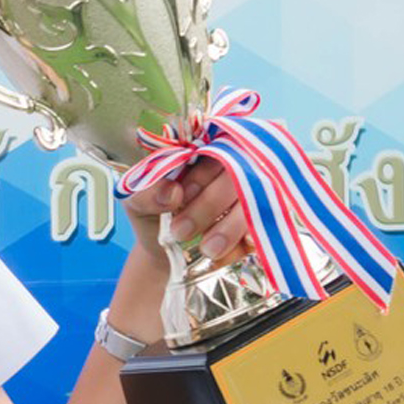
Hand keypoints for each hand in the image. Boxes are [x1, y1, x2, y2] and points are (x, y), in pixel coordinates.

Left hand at [122, 158, 251, 264]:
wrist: (165, 253)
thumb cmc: (154, 215)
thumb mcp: (138, 203)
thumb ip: (146, 193)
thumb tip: (172, 192)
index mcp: (202, 151)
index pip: (214, 149)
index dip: (200, 175)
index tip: (179, 197)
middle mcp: (233, 166)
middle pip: (238, 174)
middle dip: (209, 204)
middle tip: (180, 231)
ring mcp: (254, 194)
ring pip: (255, 201)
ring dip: (229, 227)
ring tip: (205, 250)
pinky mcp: (263, 221)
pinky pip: (264, 228)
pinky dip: (243, 243)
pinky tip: (222, 255)